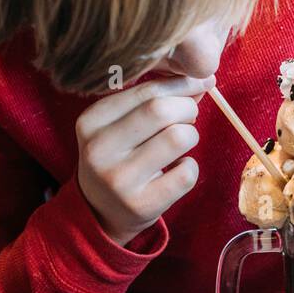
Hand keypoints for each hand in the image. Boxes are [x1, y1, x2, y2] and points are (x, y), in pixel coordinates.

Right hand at [75, 75, 212, 245]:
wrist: (100, 212)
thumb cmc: (120, 156)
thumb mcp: (122, 125)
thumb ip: (155, 99)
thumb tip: (201, 80)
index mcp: (91, 122)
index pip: (146, 90)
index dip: (181, 84)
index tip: (198, 83)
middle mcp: (99, 150)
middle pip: (161, 110)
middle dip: (187, 108)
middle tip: (188, 117)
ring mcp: (119, 180)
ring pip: (178, 138)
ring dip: (190, 136)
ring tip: (180, 143)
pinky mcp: (141, 204)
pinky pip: (187, 172)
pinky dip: (189, 167)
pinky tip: (174, 171)